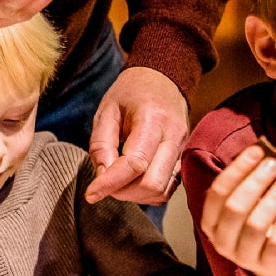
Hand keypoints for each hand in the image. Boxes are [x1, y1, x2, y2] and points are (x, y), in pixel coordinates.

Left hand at [85, 66, 189, 203]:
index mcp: (153, 120)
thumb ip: (101, 144)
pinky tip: (134, 182)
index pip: (135, 163)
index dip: (111, 183)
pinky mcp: (183, 159)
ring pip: (162, 190)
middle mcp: (174, 137)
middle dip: (124, 192)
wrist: (163, 80)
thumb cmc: (131, 93)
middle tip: (105, 185)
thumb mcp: (106, 111)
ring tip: (119, 183)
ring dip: (136, 195)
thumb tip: (102, 177)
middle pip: (152, 183)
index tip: (91, 194)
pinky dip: (148, 193)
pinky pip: (168, 188)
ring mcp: (182, 149)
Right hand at [198, 144, 275, 275]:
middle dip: (255, 182)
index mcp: (211, 222)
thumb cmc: (257, 225)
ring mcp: (244, 256)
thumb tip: (257, 152)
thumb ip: (245, 183)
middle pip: (235, 208)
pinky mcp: (268, 265)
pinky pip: (275, 244)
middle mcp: (222, 241)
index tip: (256, 152)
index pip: (217, 193)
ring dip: (272, 200)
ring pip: (255, 225)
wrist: (273, 263)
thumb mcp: (245, 205)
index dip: (237, 171)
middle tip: (274, 164)